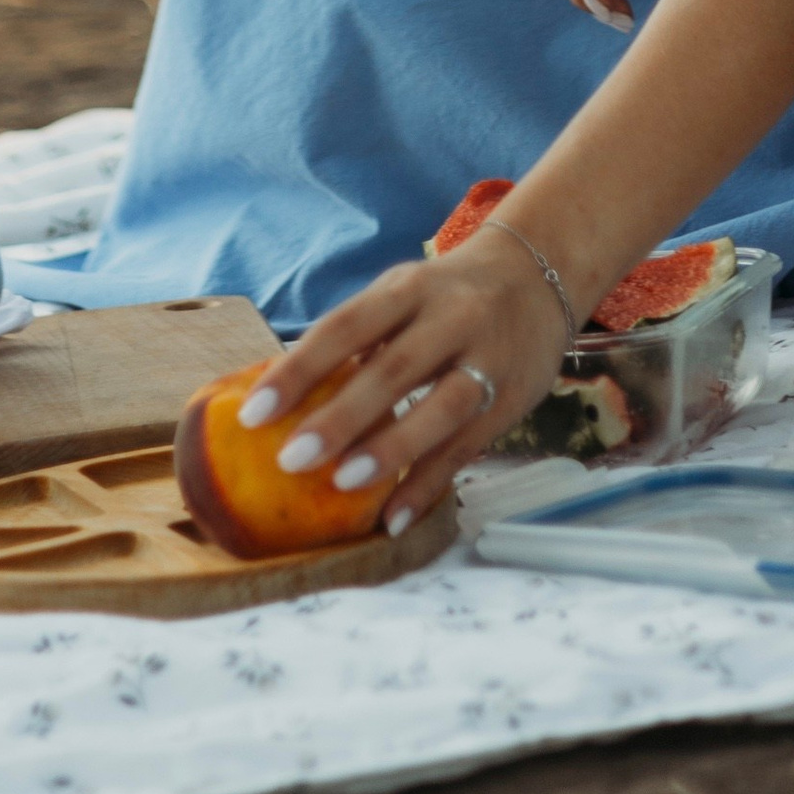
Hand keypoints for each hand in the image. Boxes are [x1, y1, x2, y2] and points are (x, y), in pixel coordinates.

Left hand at [237, 235, 575, 533]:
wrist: (539, 276)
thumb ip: (358, 339)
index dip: (299, 369)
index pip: (346, 326)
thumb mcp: (403, 295)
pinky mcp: (511, 401)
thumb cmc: (447, 295)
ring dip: (390, 450)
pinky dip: (427, 485)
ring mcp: (487, 360)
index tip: (254, 413)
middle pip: (393, 369)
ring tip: (343, 484)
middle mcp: (452, 318)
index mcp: (409, 288)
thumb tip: (284, 396)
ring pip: (440, 409)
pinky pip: (465, 448)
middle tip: (291, 459)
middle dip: (341, 417)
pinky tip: (392, 517)